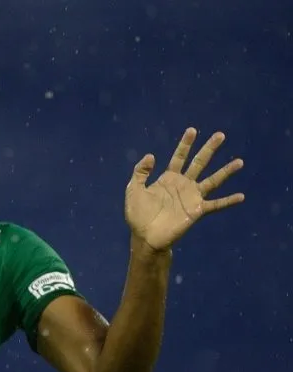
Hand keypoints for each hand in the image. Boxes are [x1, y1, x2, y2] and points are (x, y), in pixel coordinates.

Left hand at [125, 128, 244, 251]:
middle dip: (209, 149)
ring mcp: (192, 197)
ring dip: (226, 171)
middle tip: (220, 135)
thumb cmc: (138, 214)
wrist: (145, 236)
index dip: (185, 144)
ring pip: (213, 181)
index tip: (192, 130)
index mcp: (168, 178)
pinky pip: (216, 204)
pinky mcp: (197, 211)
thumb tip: (151, 155)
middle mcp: (183, 184)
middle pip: (199, 163)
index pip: (179, 157)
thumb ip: (140, 172)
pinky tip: (241, 196)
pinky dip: (228, 201)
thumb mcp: (134, 190)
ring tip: (239, 162)